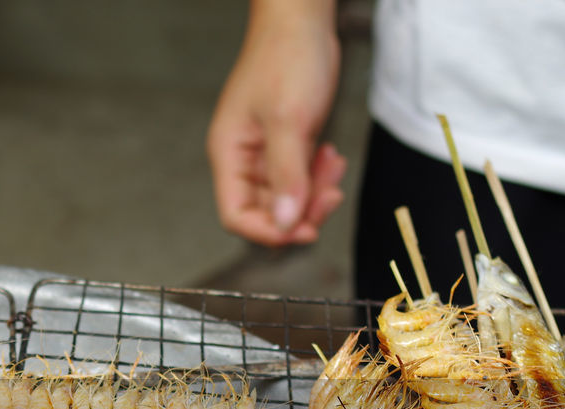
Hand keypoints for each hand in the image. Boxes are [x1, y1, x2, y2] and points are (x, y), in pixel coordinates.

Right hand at [207, 1, 345, 245]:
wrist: (301, 19)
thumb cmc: (286, 58)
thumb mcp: (289, 119)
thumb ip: (287, 175)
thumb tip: (287, 223)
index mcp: (230, 155)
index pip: (237, 215)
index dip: (269, 230)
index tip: (304, 228)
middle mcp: (244, 159)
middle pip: (267, 211)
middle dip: (302, 209)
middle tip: (331, 193)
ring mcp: (266, 153)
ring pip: (289, 197)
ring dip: (315, 191)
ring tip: (334, 164)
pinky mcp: (288, 144)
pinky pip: (301, 177)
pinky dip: (319, 175)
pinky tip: (332, 154)